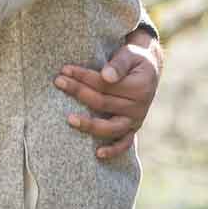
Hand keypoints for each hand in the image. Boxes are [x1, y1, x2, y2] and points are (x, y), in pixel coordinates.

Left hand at [55, 32, 161, 159]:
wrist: (149, 70)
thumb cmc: (135, 60)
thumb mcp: (131, 55)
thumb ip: (119, 64)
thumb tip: (106, 76)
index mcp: (139, 87)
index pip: (105, 84)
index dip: (83, 76)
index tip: (65, 70)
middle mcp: (139, 107)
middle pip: (102, 102)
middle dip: (78, 91)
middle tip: (58, 82)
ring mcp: (136, 121)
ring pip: (110, 127)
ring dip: (89, 124)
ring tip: (69, 119)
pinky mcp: (132, 129)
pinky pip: (124, 143)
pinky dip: (113, 150)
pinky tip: (98, 154)